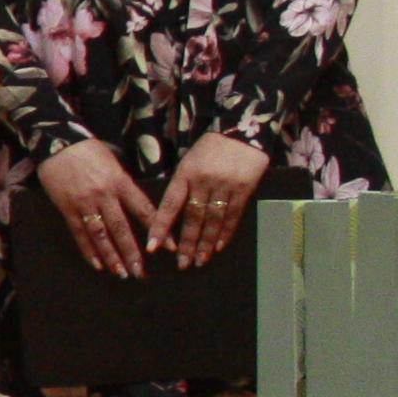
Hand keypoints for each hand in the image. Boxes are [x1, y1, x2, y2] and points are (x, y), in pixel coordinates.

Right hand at [35, 134, 161, 281]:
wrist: (56, 142)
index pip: (144, 210)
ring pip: (100, 234)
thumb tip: (134, 203)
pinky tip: (96, 263)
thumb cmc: (88, 150)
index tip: (169, 247)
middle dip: (132, 252)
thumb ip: (124, 183)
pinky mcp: (66, 207)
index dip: (157, 230)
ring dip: (111, 256)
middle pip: (121, 228)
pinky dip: (88, 250)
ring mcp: (84, 203)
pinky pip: (79, 232)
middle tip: (140, 272)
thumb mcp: (114, 162)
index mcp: (121, 182)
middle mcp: (104, 195)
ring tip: (120, 273)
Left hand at [155, 129, 271, 268]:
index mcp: (184, 174)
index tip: (152, 247)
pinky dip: (225, 233)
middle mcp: (203, 181)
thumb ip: (180, 186)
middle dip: (187, 243)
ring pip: (213, 219)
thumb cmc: (209, 149)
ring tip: (199, 261)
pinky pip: (233, 215)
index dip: (161, 227)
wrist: (241, 133)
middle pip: (193, 217)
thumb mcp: (188, 162)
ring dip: (206, 243)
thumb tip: (170, 215)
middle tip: (182, 264)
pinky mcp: (244, 189)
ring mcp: (225, 186)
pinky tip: (218, 247)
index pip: (169, 205)